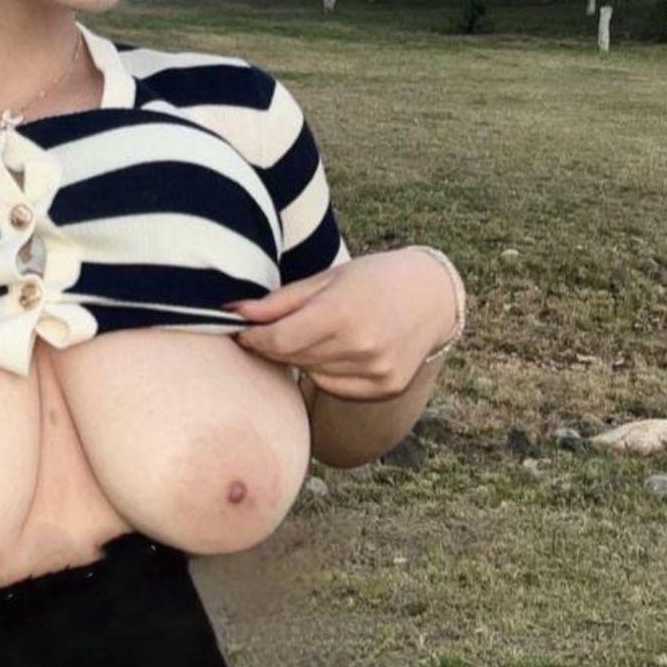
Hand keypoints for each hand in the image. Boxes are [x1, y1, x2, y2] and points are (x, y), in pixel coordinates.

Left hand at [223, 249, 462, 400]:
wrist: (433, 296)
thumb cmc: (374, 278)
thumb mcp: (326, 279)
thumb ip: (279, 302)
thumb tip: (233, 313)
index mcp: (343, 312)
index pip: (280, 339)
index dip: (254, 338)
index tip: (241, 331)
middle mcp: (361, 346)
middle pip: (294, 358)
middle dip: (274, 346)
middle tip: (270, 329)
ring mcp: (375, 372)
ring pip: (312, 374)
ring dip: (301, 358)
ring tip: (318, 332)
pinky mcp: (384, 388)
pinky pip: (334, 386)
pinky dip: (325, 371)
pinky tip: (339, 349)